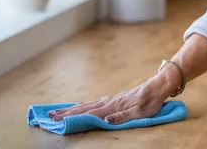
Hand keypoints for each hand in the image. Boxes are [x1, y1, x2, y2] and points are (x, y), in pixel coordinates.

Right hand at [47, 73, 173, 123]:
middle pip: (83, 108)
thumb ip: (122, 117)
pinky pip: (93, 103)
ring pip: (86, 105)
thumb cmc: (151, 101)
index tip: (57, 120)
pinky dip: (82, 106)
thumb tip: (105, 121)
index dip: (72, 117)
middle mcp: (108, 102)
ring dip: (71, 109)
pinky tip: (78, 107)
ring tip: (57, 111)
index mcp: (112, 106)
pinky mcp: (113, 99)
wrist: (158, 86)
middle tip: (49, 116)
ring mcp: (110, 99)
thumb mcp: (140, 112)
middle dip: (66, 113)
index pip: (88, 113)